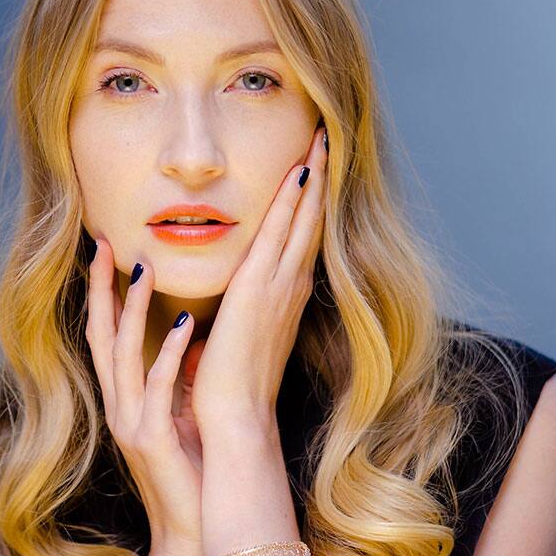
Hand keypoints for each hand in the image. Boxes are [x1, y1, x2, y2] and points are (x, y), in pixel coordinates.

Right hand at [85, 239, 203, 548]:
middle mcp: (119, 404)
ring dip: (131, 310)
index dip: (103, 294)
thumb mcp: (176, 413)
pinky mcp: (151, 438)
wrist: (192, 528)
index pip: (107, 335)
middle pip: (101, 336)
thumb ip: (174, 376)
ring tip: (143, 269)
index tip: (109, 252)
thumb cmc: (187, 467)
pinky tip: (186, 324)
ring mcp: (130, 421)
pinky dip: (168, 353)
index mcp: (124, 397)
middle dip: (101, 289)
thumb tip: (188, 335)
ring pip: (123, 354)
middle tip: (103, 243)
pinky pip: (157, 387)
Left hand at [190, 125, 327, 430]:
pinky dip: (293, 201)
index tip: (313, 166)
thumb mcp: (243, 336)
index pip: (301, 236)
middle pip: (311, 219)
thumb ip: (243, 310)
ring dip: (312, 177)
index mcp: (286, 295)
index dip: (310, 200)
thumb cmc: (235, 383)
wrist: (237, 418)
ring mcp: (280, 284)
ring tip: (319, 140)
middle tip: (325, 137)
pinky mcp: (260, 287)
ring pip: (303, 218)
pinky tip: (299, 172)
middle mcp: (291, 284)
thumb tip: (230, 296)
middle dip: (319, 176)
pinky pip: (281, 233)